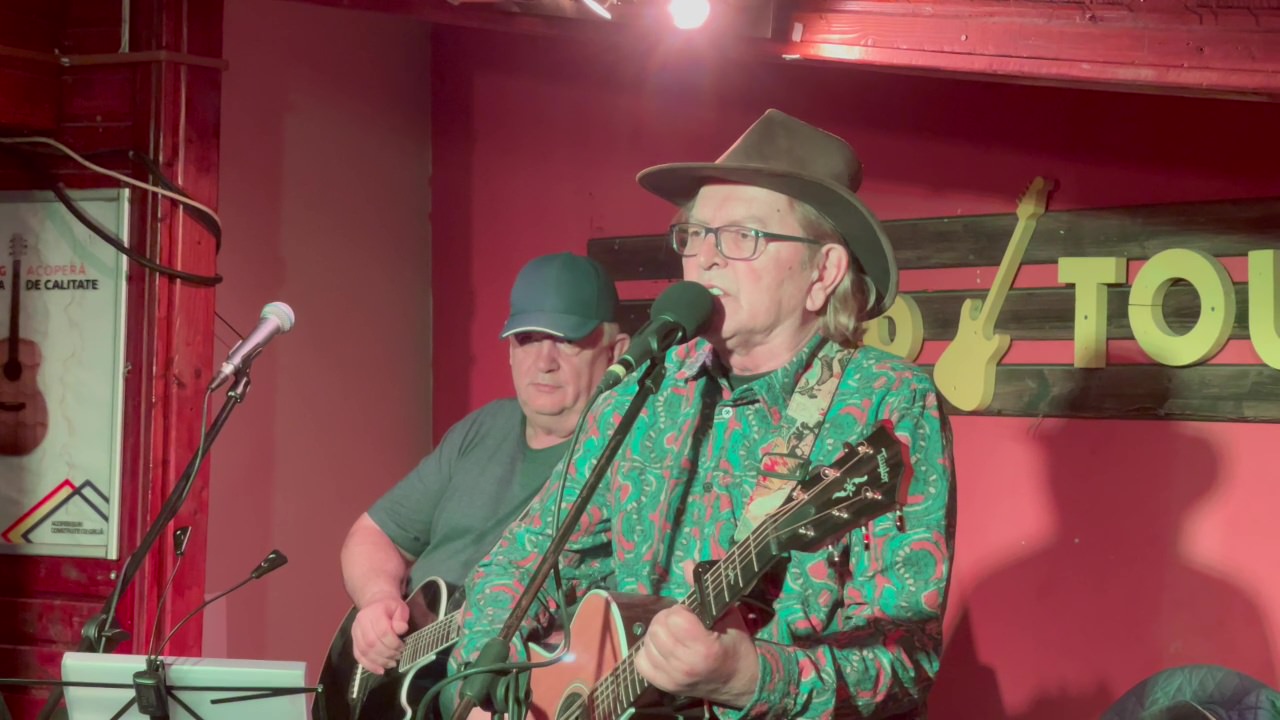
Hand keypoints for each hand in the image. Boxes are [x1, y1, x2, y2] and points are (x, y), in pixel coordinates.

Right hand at [351, 595, 408, 673]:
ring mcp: (355, 632)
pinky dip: (369, 665)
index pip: (382, 631)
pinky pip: (358, 655)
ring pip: (364, 651)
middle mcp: (361, 622)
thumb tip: (401, 629)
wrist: (375, 603)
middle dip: (387, 653)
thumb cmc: (390, 607)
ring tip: (392, 663)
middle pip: (372, 643)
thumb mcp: (400, 607)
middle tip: (398, 656)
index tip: (403, 647)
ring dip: (379, 661)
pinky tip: (380, 670)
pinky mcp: (353, 640)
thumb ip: (401, 618)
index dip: (393, 643)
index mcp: (374, 612)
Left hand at [632, 562, 759, 707]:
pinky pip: (641, 662)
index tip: (692, 615)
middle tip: (682, 624)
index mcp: (704, 648)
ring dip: (658, 635)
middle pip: (657, 629)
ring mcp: (673, 679)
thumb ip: (703, 590)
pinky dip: (649, 652)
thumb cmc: (735, 644)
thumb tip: (687, 563)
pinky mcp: (665, 686)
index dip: (682, 610)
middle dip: (667, 620)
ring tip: (675, 637)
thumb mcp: (726, 614)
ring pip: (647, 644)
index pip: (674, 617)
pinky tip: (664, 650)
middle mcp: (685, 666)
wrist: (740, 681)